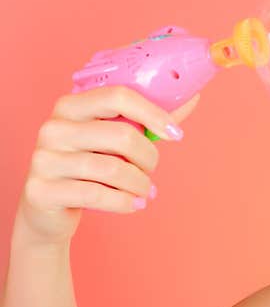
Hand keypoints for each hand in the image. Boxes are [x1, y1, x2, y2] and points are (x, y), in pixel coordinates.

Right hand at [15, 86, 199, 245]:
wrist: (48, 210)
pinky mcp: (41, 190)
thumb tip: (191, 98)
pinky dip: (125, 202)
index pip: (118, 96)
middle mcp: (53, 128)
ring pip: (113, 168)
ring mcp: (43, 159)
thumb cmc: (90, 167)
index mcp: (71, 106)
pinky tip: (134, 204)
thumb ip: (147, 121)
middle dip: (148, 157)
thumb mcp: (114, 141)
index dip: (153, 113)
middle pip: (122, 135)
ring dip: (140, 184)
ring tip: (145, 191)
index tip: (176, 135)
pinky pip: (97, 194)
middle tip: (152, 170)